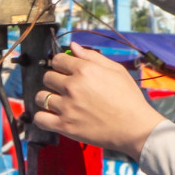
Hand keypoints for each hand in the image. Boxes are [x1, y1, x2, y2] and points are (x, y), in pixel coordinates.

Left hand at [32, 45, 162, 158]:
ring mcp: (67, 107)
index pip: (57, 60)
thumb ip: (92, 56)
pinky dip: (42, 117)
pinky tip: (52, 116)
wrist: (135, 128)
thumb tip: (73, 46)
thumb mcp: (116, 71)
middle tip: (65, 88)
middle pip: (47, 77)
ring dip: (47, 98)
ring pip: (41, 97)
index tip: (65, 71)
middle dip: (54, 80)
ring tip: (58, 103)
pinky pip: (40, 119)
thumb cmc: (129, 99)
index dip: (60, 64)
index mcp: (85, 70)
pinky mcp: (65, 126)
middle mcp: (73, 87)